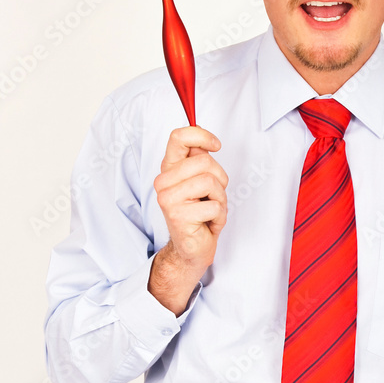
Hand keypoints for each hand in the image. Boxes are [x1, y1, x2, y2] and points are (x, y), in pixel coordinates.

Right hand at [153, 125, 228, 265]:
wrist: (192, 247)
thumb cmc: (199, 212)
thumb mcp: (201, 181)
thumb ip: (200, 160)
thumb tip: (206, 141)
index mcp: (169, 169)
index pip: (178, 138)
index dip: (201, 135)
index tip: (216, 145)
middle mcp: (163, 182)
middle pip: (204, 161)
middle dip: (219, 179)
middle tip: (213, 195)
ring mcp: (168, 198)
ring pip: (210, 182)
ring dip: (220, 198)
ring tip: (210, 209)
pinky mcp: (178, 216)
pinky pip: (214, 205)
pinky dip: (219, 215)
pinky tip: (208, 222)